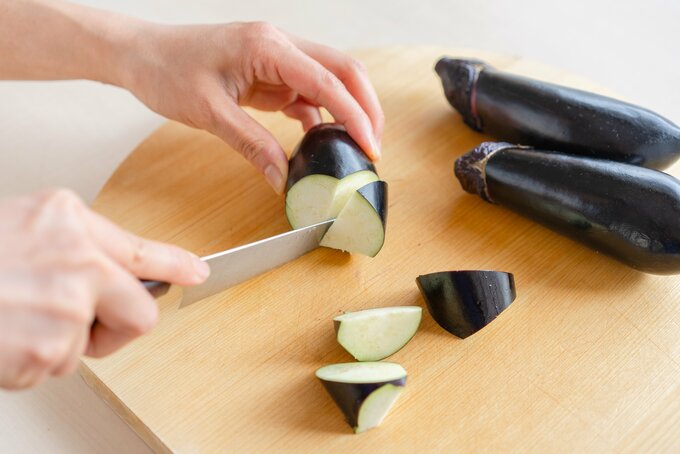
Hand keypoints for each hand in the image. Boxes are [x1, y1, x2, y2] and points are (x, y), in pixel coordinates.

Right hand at [0, 189, 209, 389]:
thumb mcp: (24, 227)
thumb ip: (74, 245)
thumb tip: (112, 272)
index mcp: (69, 222)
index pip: (142, 249)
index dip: (176, 265)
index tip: (198, 273)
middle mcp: (78, 261)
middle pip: (140, 313)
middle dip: (113, 330)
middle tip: (76, 326)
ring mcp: (66, 305)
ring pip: (86, 347)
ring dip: (53, 345)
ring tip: (11, 319)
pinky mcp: (47, 349)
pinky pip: (53, 368)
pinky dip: (26, 363)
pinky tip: (0, 337)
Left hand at [119, 21, 384, 193]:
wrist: (141, 55)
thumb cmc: (167, 71)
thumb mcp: (210, 113)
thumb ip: (252, 145)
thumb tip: (283, 177)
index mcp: (267, 46)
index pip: (326, 80)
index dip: (354, 114)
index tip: (370, 146)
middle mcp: (279, 45)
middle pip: (343, 70)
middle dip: (366, 107)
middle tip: (374, 146)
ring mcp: (277, 58)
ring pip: (330, 81)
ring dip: (347, 111)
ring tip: (355, 147)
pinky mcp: (271, 73)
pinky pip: (307, 94)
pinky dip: (320, 116)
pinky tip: (320, 140)